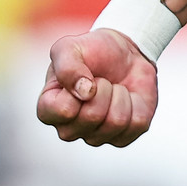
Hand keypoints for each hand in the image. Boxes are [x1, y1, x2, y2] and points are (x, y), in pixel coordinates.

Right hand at [36, 28, 159, 145]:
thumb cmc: (91, 52)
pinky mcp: (123, 138)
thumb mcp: (69, 47)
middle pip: (92, 116)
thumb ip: (67, 66)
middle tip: (101, 79)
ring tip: (113, 87)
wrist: (124, 55)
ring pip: (116, 122)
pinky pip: (136, 124)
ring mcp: (96, 137)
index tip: (82, 74)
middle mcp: (69, 130)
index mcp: (49, 110)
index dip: (78, 86)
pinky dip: (137, 102)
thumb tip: (84, 92)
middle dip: (103, 88)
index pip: (63, 110)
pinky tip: (127, 97)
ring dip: (120, 94)